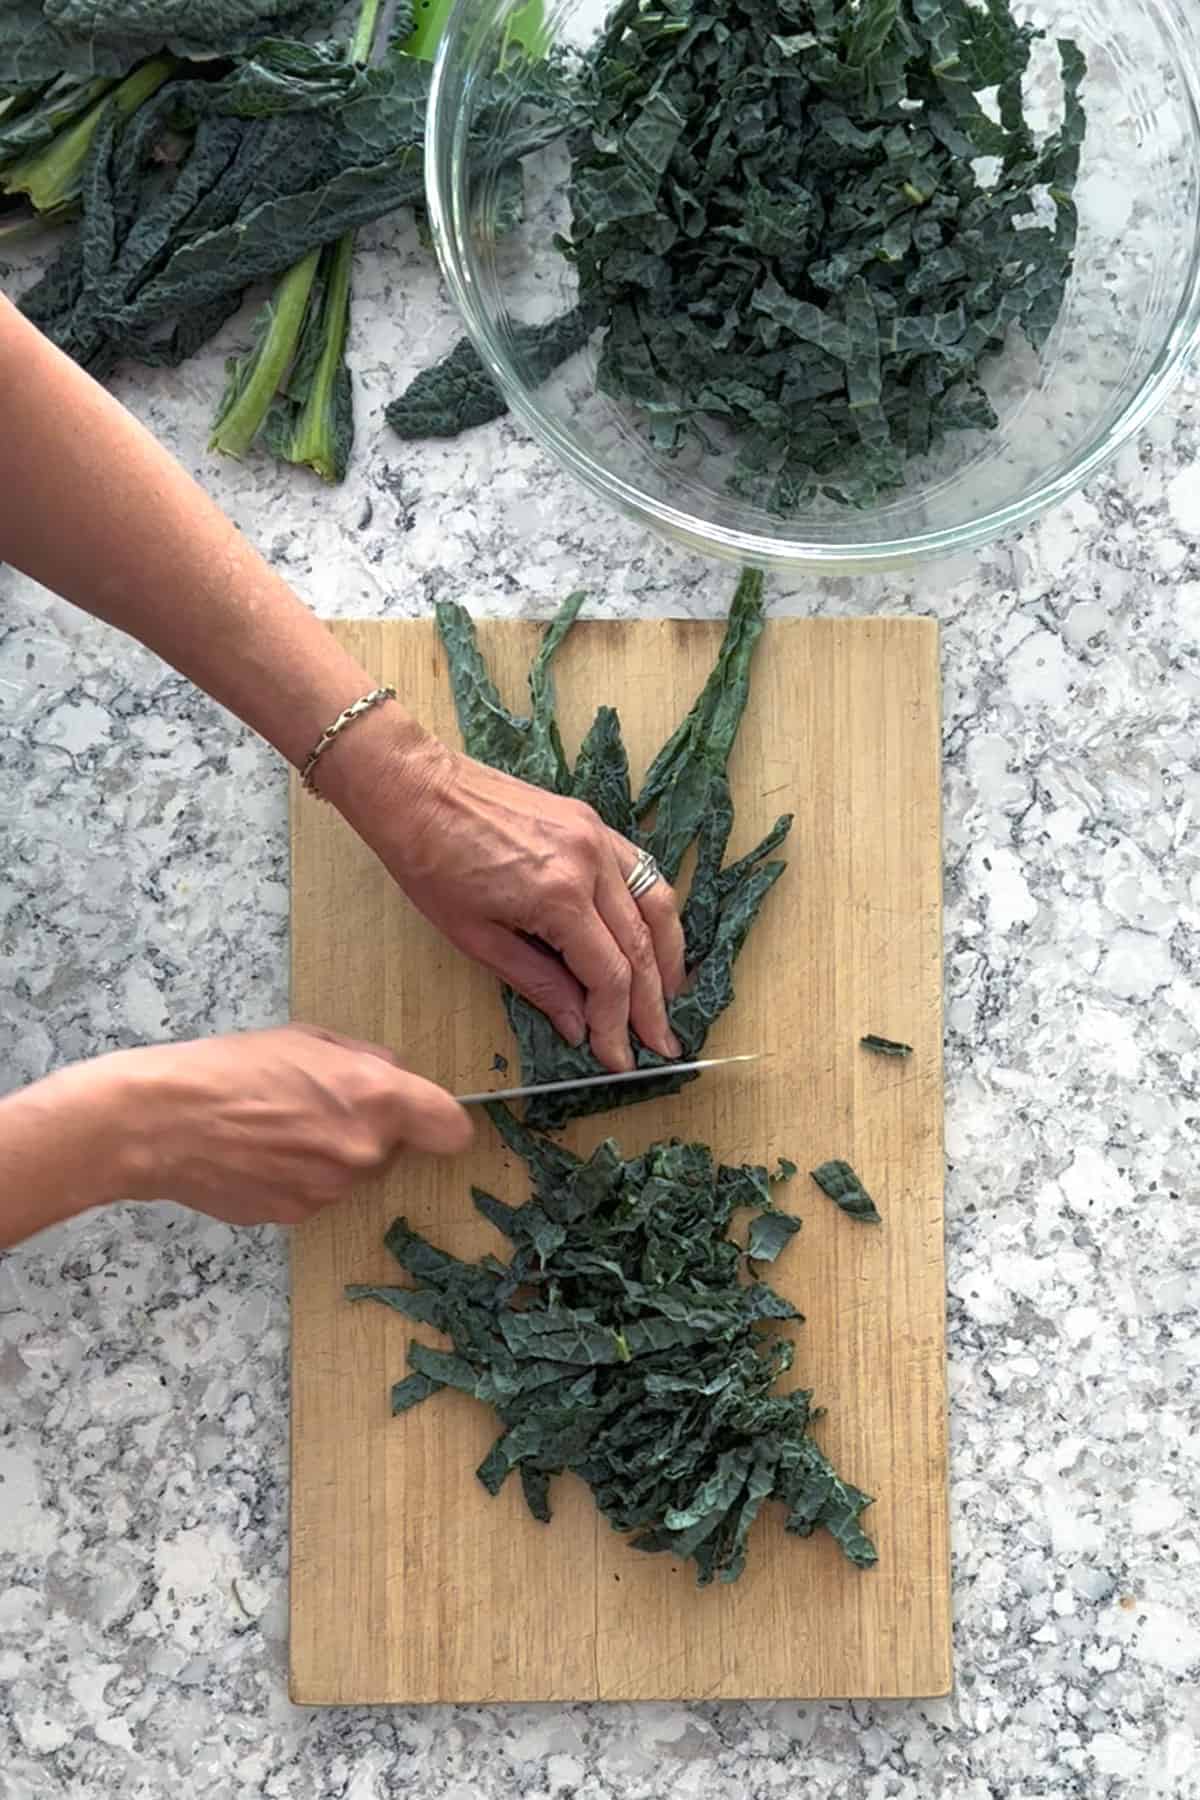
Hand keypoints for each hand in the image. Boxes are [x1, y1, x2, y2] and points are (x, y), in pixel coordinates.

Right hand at [105, 1024, 471, 1225]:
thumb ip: (362, 1059)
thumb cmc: (231, 1067)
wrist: (161, 1122)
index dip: (442, 1121)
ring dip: (332, 1156)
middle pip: (396, 1151)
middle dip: (371, 1131)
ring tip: (278, 1129)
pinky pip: (315, 1194)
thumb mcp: (305, 1039)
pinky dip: (298, 1178)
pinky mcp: (297, 1217)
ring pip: (353, 1174)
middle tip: (318, 1107)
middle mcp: (364, 1153)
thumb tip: (392, 1074)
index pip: (452, 1128)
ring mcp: (331, 1191)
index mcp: (376, 1099)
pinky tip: (259, 1155)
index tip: (426, 1117)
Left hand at [349, 736, 687, 1072]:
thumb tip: (577, 1025)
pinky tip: (653, 938)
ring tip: (669, 997)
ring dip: (669, 956)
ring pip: (656, 904)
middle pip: (641, 946)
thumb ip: (538, 982)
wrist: (416, 789)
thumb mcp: (476, 937)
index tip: (618, 1059)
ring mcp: (597, 836)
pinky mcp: (592, 822)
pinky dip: (654, 910)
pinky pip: (641, 870)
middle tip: (660, 1044)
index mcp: (558, 896)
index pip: (609, 975)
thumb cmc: (429, 863)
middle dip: (653, 1003)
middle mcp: (590, 863)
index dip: (618, 1024)